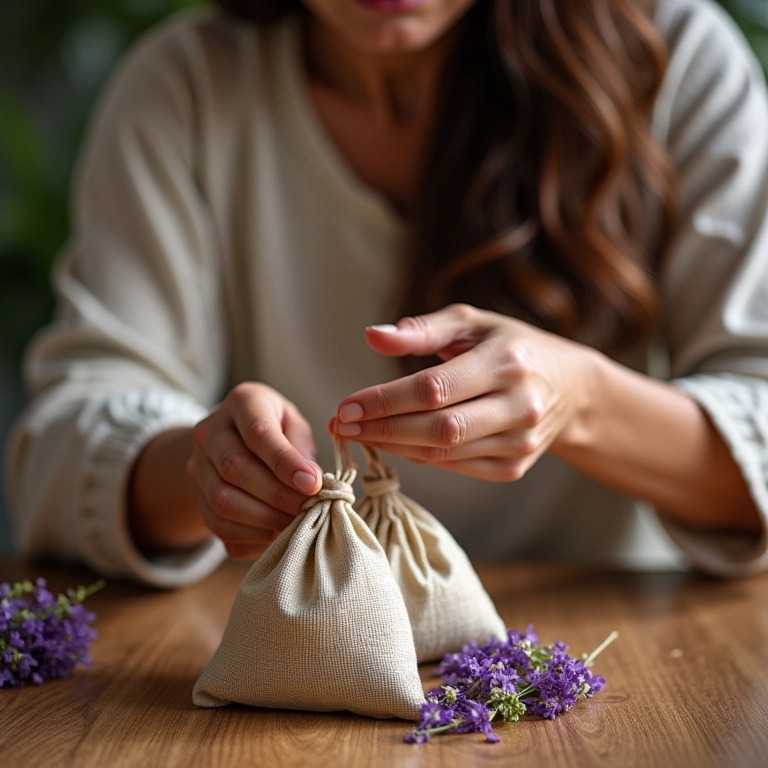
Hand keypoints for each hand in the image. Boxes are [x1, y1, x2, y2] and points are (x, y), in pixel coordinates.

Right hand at [187, 382, 321, 558]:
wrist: (233, 438)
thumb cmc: (277, 428)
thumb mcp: (294, 423)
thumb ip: (302, 448)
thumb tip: (312, 482)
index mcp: (242, 402)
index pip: (258, 433)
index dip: (286, 463)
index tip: (313, 484)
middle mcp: (210, 431)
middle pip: (236, 469)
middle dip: (277, 495)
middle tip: (308, 508)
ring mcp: (197, 465)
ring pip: (222, 501)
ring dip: (264, 519)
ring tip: (294, 524)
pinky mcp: (196, 497)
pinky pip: (218, 526)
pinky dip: (250, 537)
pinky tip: (275, 535)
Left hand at [331, 304, 596, 481]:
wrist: (571, 389)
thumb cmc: (510, 346)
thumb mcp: (472, 323)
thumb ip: (422, 329)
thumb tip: (373, 336)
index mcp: (506, 361)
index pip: (434, 388)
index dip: (385, 400)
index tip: (346, 404)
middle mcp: (518, 405)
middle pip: (437, 428)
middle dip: (381, 429)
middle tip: (340, 425)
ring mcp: (519, 442)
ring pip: (443, 453)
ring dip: (393, 445)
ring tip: (359, 433)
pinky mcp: (514, 467)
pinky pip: (455, 466)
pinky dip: (420, 456)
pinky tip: (397, 442)